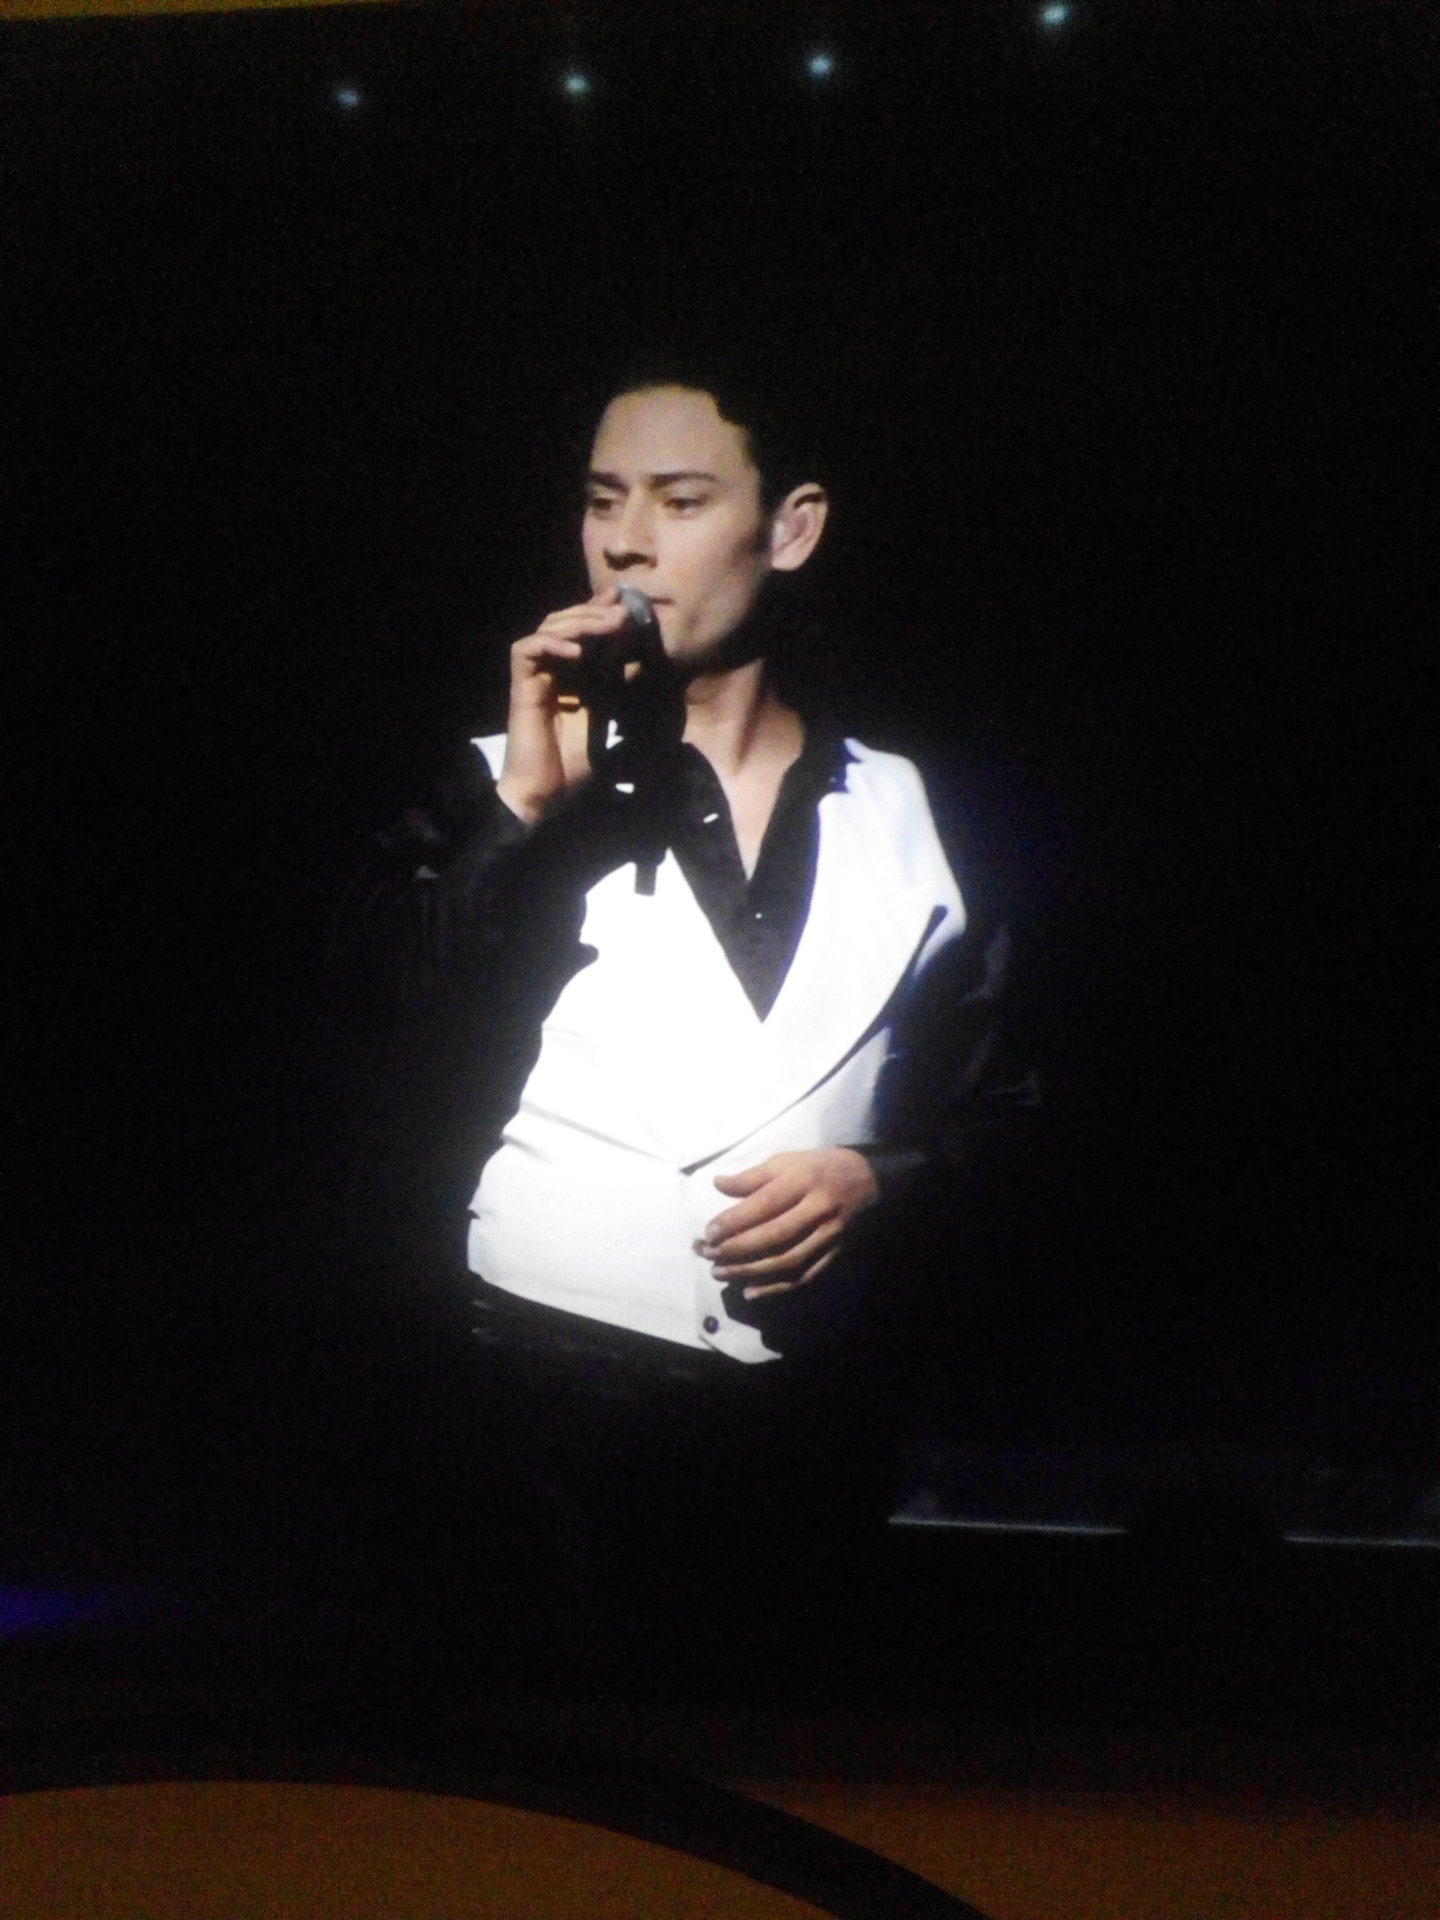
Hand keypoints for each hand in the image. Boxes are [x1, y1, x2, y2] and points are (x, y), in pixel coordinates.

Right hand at [495, 590, 628, 821]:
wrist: (550, 793)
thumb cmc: (576, 762)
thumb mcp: (608, 714)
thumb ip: (618, 686)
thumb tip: (641, 658)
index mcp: (572, 673)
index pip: (585, 632)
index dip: (603, 613)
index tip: (631, 605)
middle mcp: (552, 668)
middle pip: (567, 621)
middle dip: (596, 613)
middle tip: (624, 613)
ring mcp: (535, 675)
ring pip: (549, 628)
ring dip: (579, 623)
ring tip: (608, 626)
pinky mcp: (521, 686)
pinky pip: (528, 650)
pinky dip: (552, 644)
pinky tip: (578, 653)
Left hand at [698, 1149, 879, 1298]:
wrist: (868, 1181)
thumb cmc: (819, 1168)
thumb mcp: (787, 1161)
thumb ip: (753, 1176)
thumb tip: (717, 1184)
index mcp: (804, 1180)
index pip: (766, 1203)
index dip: (735, 1220)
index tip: (708, 1232)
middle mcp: (817, 1209)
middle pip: (775, 1235)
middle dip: (738, 1249)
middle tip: (708, 1255)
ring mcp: (827, 1235)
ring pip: (787, 1260)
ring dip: (751, 1271)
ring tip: (720, 1273)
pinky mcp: (833, 1254)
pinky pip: (803, 1276)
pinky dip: (775, 1287)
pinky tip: (751, 1292)